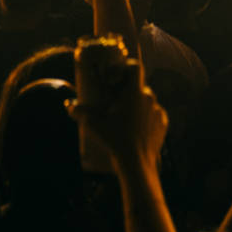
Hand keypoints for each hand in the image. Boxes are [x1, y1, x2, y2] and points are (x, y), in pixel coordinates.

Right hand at [69, 53, 167, 175]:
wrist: (137, 164)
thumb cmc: (115, 140)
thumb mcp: (94, 125)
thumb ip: (81, 112)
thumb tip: (68, 105)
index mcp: (135, 93)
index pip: (136, 67)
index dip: (126, 67)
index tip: (116, 77)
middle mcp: (149, 98)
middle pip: (139, 86)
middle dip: (128, 91)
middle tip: (116, 101)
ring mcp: (158, 111)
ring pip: (147, 101)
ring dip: (137, 105)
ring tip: (126, 118)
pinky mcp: (163, 125)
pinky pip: (155, 115)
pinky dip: (147, 119)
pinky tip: (138, 128)